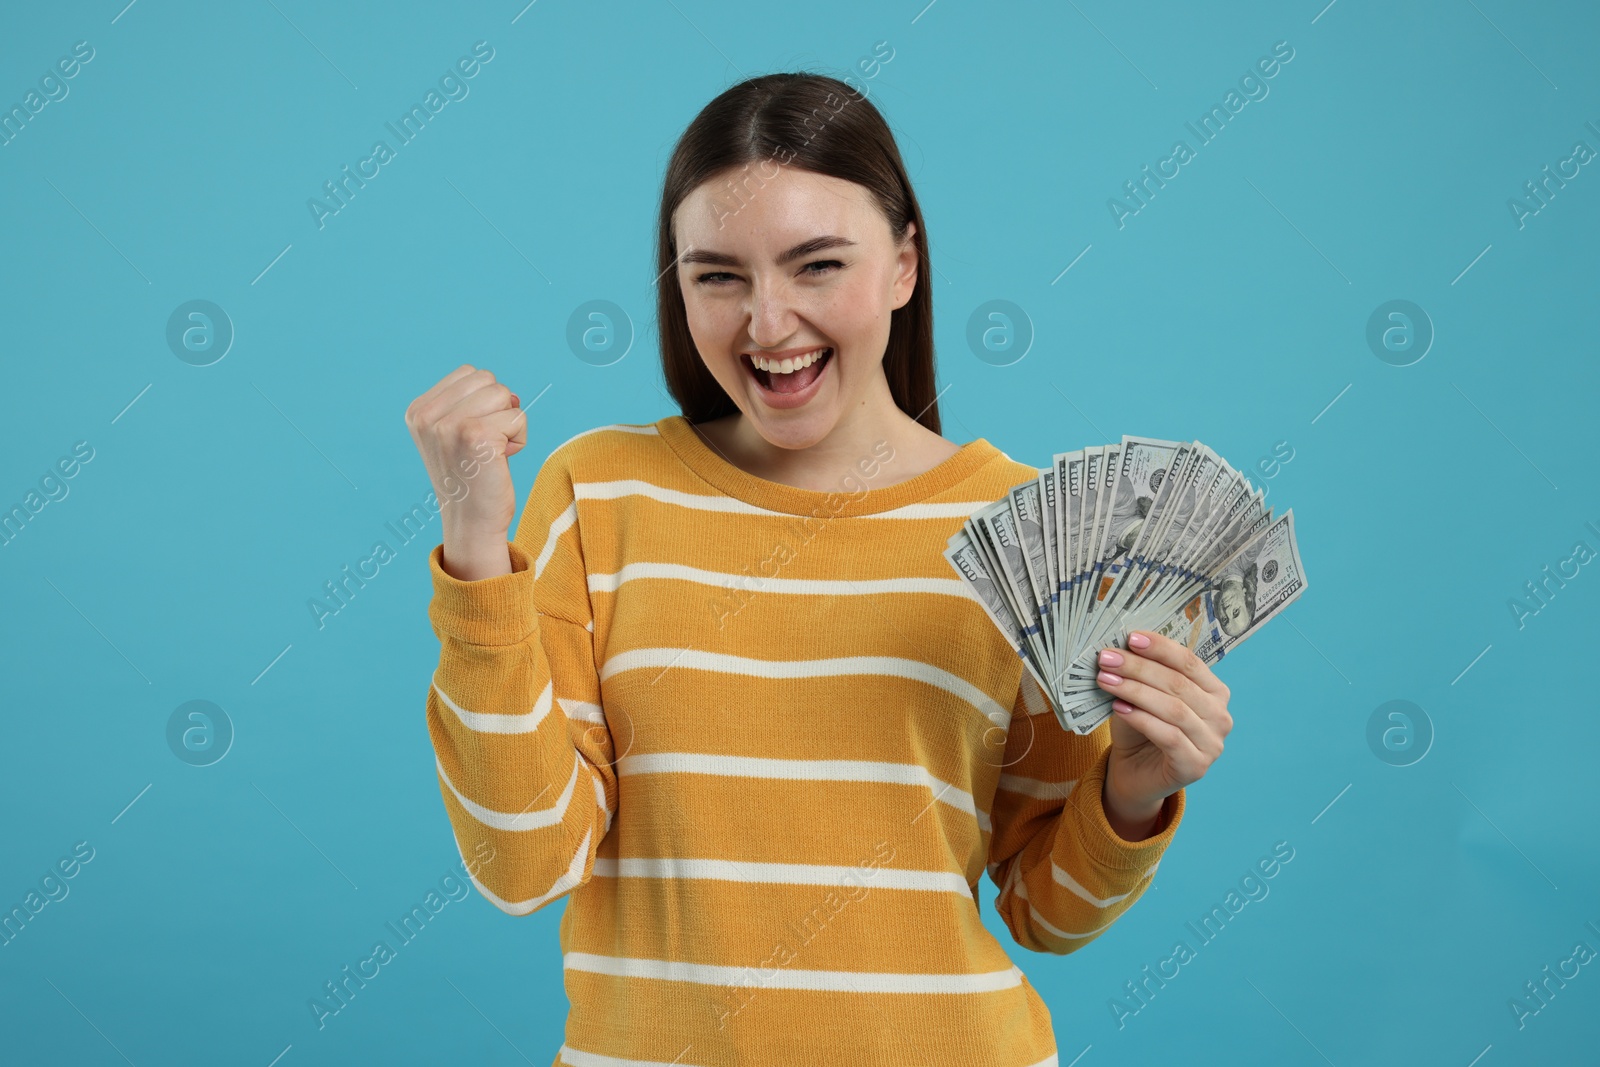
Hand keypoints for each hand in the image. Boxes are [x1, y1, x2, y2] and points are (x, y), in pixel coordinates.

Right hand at [404, 364, 526, 548]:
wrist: (471, 522)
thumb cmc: (471, 477)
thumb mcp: (455, 433)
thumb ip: (472, 403)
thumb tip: (510, 393)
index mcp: (418, 411)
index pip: (469, 373)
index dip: (484, 402)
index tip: (473, 436)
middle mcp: (427, 416)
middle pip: (488, 380)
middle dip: (498, 410)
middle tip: (485, 446)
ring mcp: (449, 425)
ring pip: (504, 394)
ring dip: (509, 423)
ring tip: (492, 452)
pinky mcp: (476, 436)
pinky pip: (518, 417)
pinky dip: (520, 439)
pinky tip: (501, 460)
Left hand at [1094, 630, 1231, 828]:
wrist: (1135, 774)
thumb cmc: (1140, 729)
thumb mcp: (1141, 696)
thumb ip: (1143, 675)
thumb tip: (1122, 647)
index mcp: (1214, 692)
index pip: (1190, 663)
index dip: (1160, 648)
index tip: (1130, 637)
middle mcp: (1220, 717)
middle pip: (1179, 684)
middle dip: (1139, 668)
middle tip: (1107, 658)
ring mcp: (1212, 744)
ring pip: (1174, 709)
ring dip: (1136, 691)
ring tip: (1105, 680)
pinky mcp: (1195, 766)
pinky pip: (1169, 736)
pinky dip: (1142, 719)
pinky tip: (1119, 708)